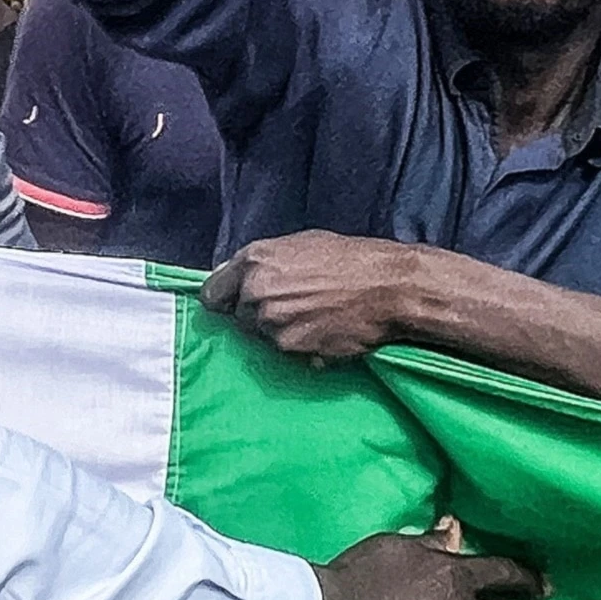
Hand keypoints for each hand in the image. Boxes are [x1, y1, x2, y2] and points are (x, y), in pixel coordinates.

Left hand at [202, 231, 442, 358]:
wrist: (389, 287)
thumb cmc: (350, 259)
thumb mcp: (300, 244)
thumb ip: (263, 263)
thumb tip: (236, 277)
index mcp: (254, 261)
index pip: (212, 294)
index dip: (226, 299)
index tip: (237, 303)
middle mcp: (256, 294)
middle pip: (240, 318)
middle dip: (259, 315)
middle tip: (293, 306)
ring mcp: (272, 326)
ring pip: (263, 338)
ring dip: (281, 332)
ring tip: (314, 317)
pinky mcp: (292, 351)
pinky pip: (288, 355)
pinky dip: (302, 347)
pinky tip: (325, 331)